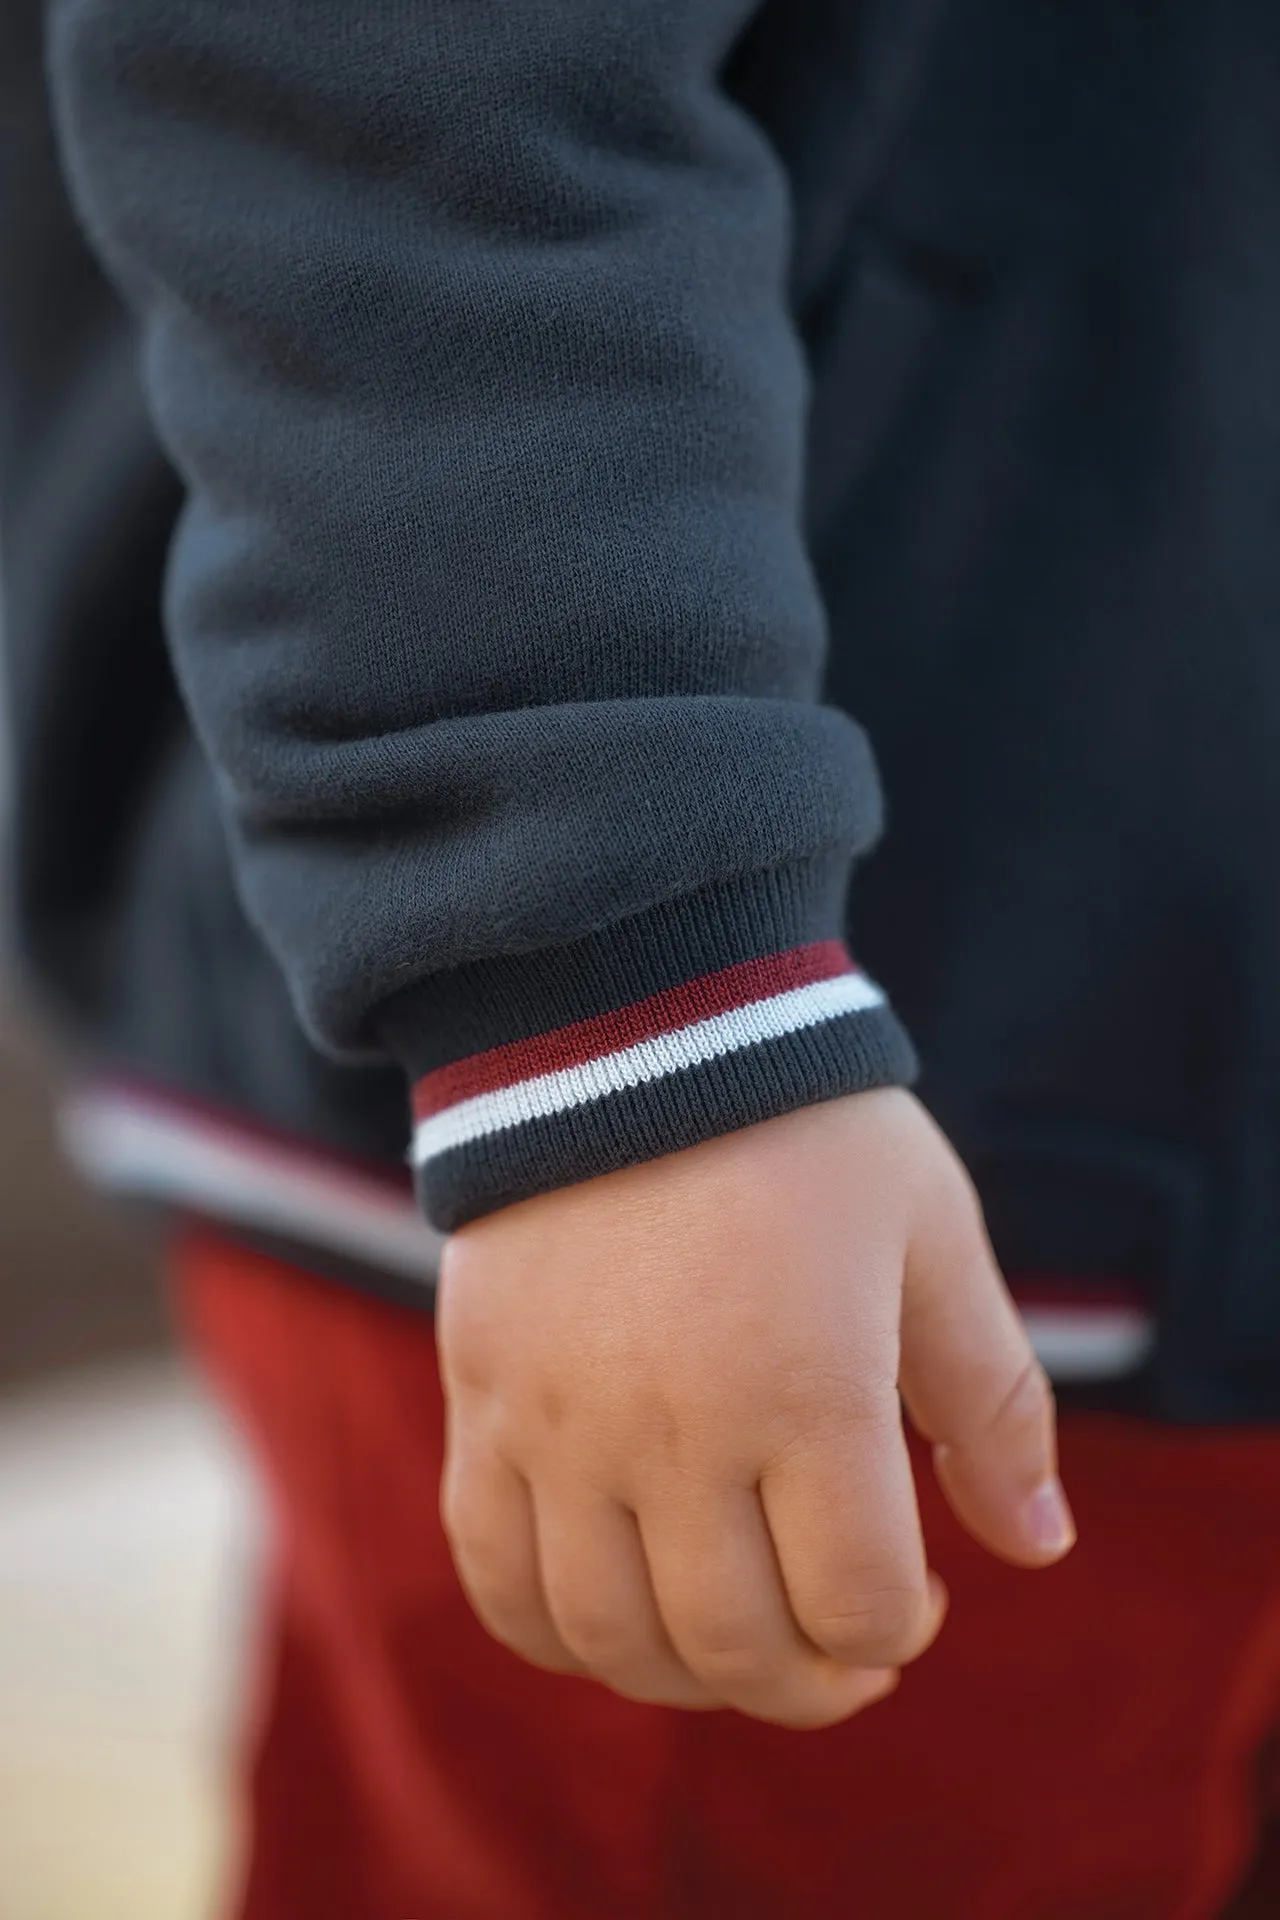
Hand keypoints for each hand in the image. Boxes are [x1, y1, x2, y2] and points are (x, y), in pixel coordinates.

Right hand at [437, 1089, 1073, 1728]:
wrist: (625, 1022)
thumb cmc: (804, 1128)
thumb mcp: (932, 1239)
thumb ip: (994, 1400)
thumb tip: (1037, 1548)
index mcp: (807, 1388)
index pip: (855, 1608)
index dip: (900, 1629)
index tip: (914, 1588)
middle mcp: (674, 1427)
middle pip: (736, 1647)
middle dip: (809, 1679)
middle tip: (836, 1637)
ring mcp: (560, 1422)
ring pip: (609, 1637)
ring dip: (689, 1674)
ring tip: (730, 1628)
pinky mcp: (483, 1399)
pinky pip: (493, 1574)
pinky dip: (555, 1632)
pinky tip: (610, 1612)